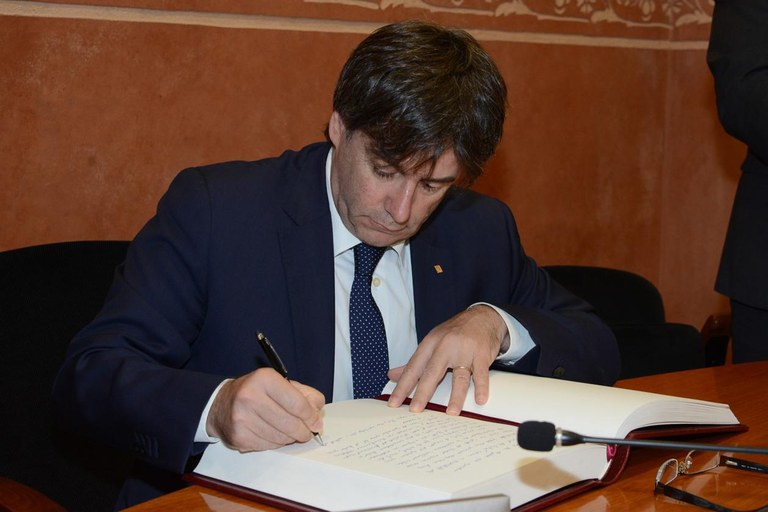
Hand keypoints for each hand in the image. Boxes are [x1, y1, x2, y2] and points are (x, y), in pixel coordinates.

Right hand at [206, 368, 324, 451]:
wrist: (220, 404)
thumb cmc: (256, 392)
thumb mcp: (279, 383)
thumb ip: (303, 394)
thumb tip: (317, 413)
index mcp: (264, 379)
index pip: (297, 403)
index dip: (310, 416)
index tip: (315, 422)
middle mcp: (250, 397)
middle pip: (290, 423)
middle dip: (304, 431)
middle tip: (307, 432)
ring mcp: (242, 419)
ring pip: (280, 437)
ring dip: (290, 438)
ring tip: (290, 432)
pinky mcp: (238, 437)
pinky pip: (268, 446)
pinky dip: (276, 443)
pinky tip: (274, 435)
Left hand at [387, 305, 507, 414]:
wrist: (482, 317)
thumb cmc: (454, 333)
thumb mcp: (432, 342)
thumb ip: (415, 362)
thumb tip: (392, 376)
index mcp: (430, 344)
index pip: (413, 367)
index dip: (403, 386)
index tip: (394, 402)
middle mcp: (445, 346)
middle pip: (432, 372)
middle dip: (422, 393)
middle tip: (415, 410)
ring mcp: (465, 351)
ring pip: (459, 376)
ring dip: (455, 396)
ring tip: (451, 413)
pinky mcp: (482, 354)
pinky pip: (481, 373)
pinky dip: (481, 387)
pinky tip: (480, 400)